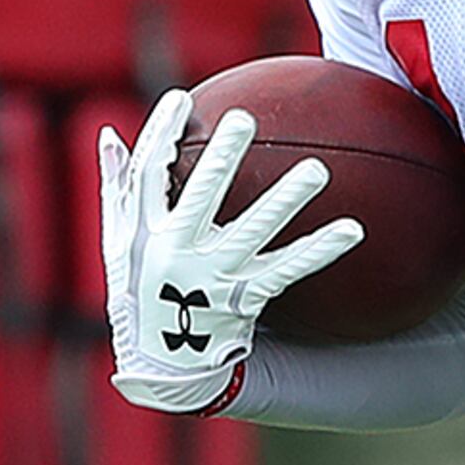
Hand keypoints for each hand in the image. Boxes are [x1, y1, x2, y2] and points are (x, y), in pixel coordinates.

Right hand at [97, 90, 366, 413]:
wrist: (163, 365)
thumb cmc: (139, 291)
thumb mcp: (118, 243)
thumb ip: (118, 188)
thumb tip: (111, 135)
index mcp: (144, 232)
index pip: (148, 174)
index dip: (162, 135)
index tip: (180, 100)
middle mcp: (177, 252)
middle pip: (201, 196)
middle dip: (221, 157)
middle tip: (244, 119)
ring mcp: (213, 276)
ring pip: (253, 230)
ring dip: (286, 199)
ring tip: (318, 169)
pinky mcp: (246, 298)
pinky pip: (288, 269)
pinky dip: (321, 250)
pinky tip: (353, 229)